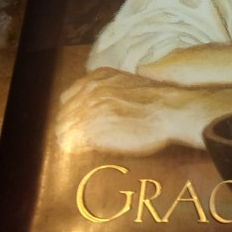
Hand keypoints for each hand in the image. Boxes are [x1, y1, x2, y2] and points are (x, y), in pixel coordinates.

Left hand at [55, 68, 201, 153]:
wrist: (168, 110)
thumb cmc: (157, 100)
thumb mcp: (128, 84)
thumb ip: (109, 90)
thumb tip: (102, 107)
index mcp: (97, 77)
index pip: (68, 97)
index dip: (72, 112)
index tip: (78, 123)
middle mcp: (88, 91)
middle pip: (63, 114)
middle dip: (69, 127)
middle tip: (79, 140)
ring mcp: (87, 110)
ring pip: (63, 130)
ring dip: (71, 141)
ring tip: (82, 150)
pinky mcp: (90, 131)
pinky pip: (71, 144)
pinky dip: (75, 151)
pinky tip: (85, 154)